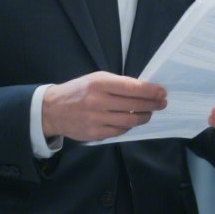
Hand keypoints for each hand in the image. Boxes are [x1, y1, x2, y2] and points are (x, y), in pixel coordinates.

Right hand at [41, 72, 166, 141]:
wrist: (52, 110)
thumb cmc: (78, 91)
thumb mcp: (95, 79)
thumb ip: (118, 84)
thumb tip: (144, 89)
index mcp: (99, 83)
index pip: (132, 88)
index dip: (150, 91)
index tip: (162, 92)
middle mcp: (98, 101)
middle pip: (134, 106)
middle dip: (152, 104)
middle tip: (162, 103)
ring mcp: (96, 119)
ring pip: (130, 121)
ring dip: (144, 117)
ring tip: (149, 113)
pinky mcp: (95, 134)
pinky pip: (120, 131)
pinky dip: (129, 126)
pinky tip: (132, 121)